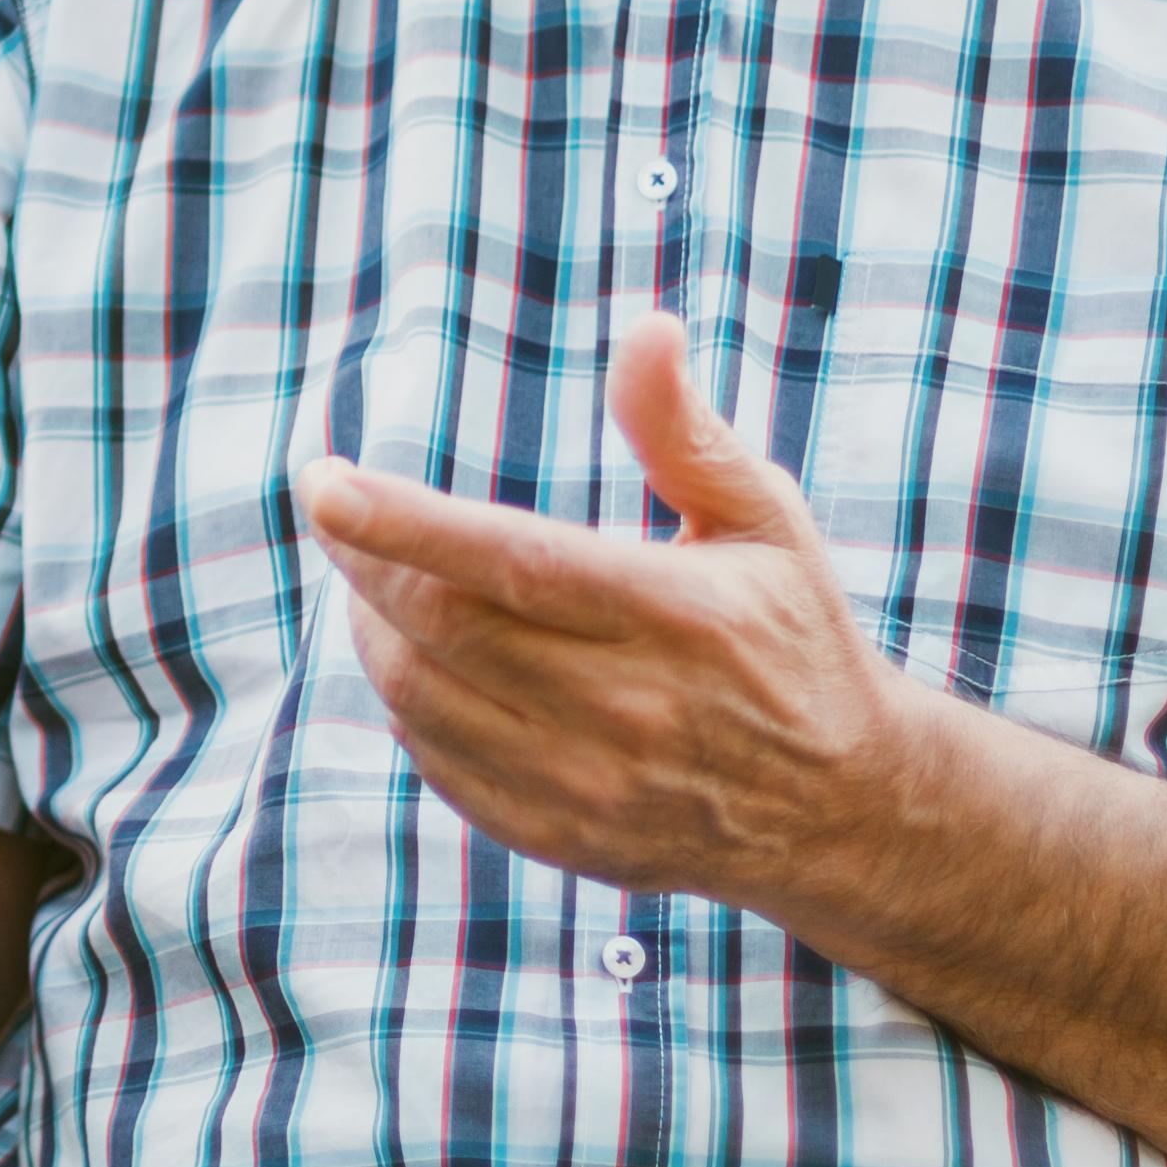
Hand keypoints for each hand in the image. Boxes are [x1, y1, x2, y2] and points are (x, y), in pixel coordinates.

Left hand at [296, 309, 913, 904]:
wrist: (843, 807)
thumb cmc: (792, 637)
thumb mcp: (764, 519)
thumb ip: (685, 432)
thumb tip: (646, 329)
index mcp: (683, 618)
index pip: (516, 564)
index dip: (405, 524)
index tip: (323, 482)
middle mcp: (635, 711)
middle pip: (448, 630)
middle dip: (366, 562)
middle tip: (334, 509)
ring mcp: (594, 787)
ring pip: (426, 701)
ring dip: (375, 630)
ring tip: (372, 578)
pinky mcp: (563, 838)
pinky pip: (442, 765)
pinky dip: (409, 702)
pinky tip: (419, 657)